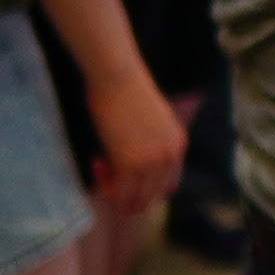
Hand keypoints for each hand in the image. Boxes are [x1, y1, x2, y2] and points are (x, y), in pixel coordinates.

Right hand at [83, 65, 183, 224]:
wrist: (117, 75)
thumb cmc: (126, 90)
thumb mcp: (151, 120)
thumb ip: (151, 143)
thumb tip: (133, 163)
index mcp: (178, 145)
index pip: (167, 186)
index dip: (144, 187)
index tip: (123, 176)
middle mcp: (169, 156)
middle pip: (151, 197)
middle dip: (127, 193)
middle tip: (106, 173)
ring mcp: (152, 162)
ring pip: (135, 199)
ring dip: (114, 192)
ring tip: (100, 166)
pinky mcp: (130, 163)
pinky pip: (118, 192)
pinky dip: (105, 186)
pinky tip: (96, 162)